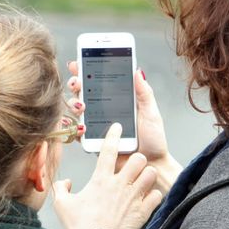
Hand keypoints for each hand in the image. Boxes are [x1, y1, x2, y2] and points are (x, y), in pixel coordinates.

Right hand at [53, 123, 163, 228]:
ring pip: (150, 173)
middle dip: (137, 159)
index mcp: (100, 180)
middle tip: (133, 166)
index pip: (108, 150)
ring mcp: (133, 198)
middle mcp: (119, 185)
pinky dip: (153, 195)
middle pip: (138, 158)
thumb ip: (61, 189)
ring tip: (142, 180)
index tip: (118, 127)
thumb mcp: (62, 205)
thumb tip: (66, 182)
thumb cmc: (80, 227)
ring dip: (147, 175)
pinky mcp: (142, 211)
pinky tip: (147, 197)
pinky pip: (156, 195)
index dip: (113, 135)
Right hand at [66, 61, 181, 193]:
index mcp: (117, 101)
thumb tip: (137, 70)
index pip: (99, 82)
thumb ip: (144, 93)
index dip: (86, 71)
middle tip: (78, 82)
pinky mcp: (93, 142)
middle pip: (82, 92)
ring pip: (76, 110)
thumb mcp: (151, 113)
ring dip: (74, 103)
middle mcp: (104, 111)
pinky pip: (78, 133)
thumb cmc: (154, 141)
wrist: (151, 166)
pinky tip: (80, 125)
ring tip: (82, 105)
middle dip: (75, 84)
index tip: (78, 63)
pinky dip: (74, 127)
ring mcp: (96, 126)